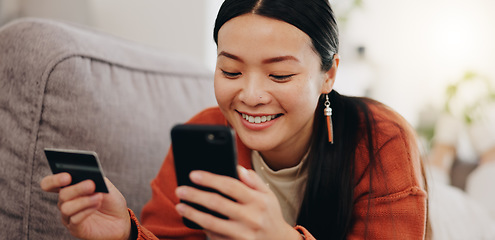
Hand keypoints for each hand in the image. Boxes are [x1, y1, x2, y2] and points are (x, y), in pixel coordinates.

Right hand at [40, 173, 131, 239]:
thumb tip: (86, 175)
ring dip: (84, 201)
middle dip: (77, 188)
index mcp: (69, 188)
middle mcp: (65, 202)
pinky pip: (75, 219)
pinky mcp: (75, 229)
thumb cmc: (111, 200)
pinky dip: (87, 210)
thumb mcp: (106, 185)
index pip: (50, 184)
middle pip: (62, 194)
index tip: (67, 176)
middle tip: (91, 184)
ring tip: (99, 196)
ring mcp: (69, 217)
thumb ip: (96, 178)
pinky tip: (97, 204)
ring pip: (66, 208)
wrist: (121, 219)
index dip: (54, 180)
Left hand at [174, 166, 302, 239]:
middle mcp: (251, 218)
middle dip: (195, 195)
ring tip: (180, 206)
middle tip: (180, 189)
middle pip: (217, 203)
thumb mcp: (268, 195)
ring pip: (211, 222)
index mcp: (258, 201)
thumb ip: (253, 180)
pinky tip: (193, 220)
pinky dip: (202, 228)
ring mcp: (243, 234)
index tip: (193, 174)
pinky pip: (214, 236)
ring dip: (192, 213)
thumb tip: (237, 168)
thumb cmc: (269, 215)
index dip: (210, 179)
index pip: (230, 186)